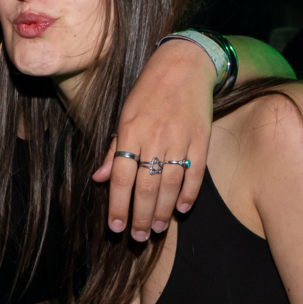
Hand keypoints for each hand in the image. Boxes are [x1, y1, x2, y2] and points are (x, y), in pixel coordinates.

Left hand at [97, 39, 211, 239]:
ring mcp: (180, 139)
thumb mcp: (124, 116)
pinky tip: (181, 209)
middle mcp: (154, 138)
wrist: (184, 66)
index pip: (121, 178)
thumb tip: (100, 179)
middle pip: (146, 187)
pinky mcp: (201, 138)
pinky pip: (195, 172)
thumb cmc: (148, 92)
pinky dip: (189, 193)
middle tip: (137, 237)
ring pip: (170, 184)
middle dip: (140, 216)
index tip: (116, 227)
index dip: (118, 206)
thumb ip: (114, 149)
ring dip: (162, 211)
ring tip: (156, 229)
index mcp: (130, 132)